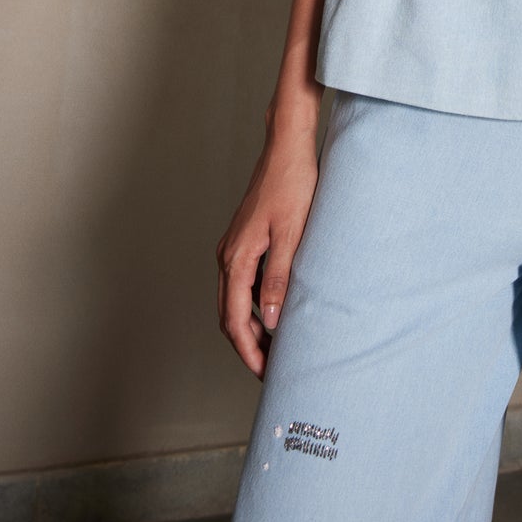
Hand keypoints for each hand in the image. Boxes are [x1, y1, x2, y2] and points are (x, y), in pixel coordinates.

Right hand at [216, 129, 319, 377]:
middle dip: (248, 345)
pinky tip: (277, 308)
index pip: (234, 319)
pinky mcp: (245, 240)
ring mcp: (234, 247)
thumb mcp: (293, 234)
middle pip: (229, 314)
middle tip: (272, 368)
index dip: (248, 351)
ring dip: (251, 325)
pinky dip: (255, 303)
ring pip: (234, 300)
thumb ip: (279, 279)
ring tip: (277, 345)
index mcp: (236, 258)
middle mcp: (228, 255)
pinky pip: (243, 282)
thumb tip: (270, 321)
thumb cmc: (292, 184)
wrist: (288, 148)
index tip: (264, 373)